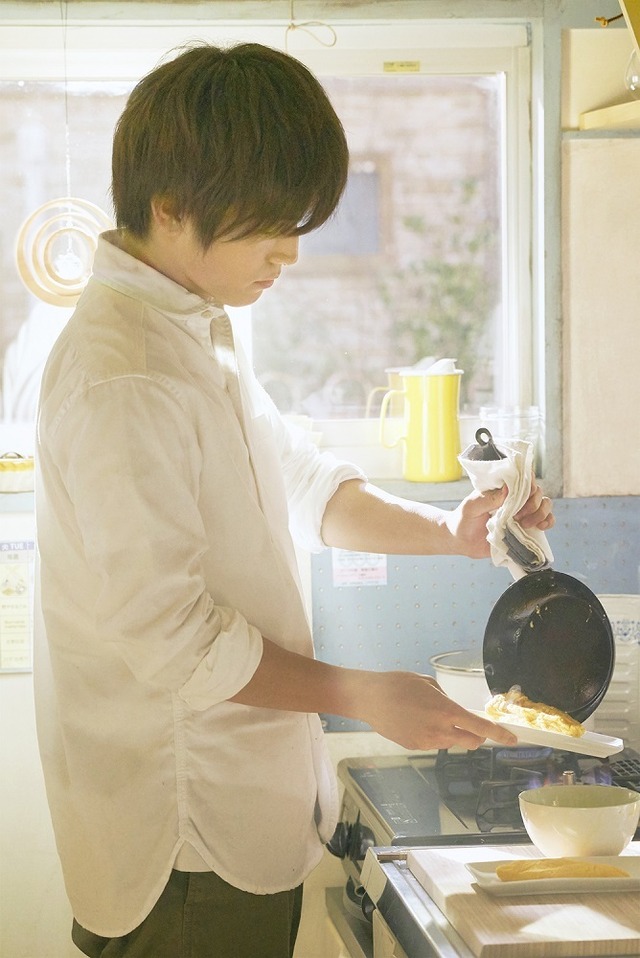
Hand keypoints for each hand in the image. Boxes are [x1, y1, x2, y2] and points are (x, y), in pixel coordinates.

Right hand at [362, 671, 516, 750]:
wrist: (368, 698)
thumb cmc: (397, 684)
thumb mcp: (427, 683)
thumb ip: (445, 699)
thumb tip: (453, 711)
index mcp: (445, 710)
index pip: (480, 727)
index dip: (499, 734)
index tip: (512, 739)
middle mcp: (439, 730)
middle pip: (471, 741)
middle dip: (476, 735)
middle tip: (469, 724)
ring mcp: (426, 742)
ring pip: (451, 742)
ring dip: (452, 733)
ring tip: (429, 715)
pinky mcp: (414, 747)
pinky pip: (433, 743)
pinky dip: (434, 735)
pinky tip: (417, 721)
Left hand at [445, 477, 554, 558]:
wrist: (461, 541)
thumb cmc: (464, 519)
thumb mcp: (471, 507)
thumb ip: (488, 499)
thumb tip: (508, 488)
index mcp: (503, 488)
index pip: (524, 477)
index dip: (529, 482)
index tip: (524, 494)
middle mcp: (516, 498)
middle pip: (538, 492)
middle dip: (533, 503)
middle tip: (518, 516)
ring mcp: (522, 512)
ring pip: (545, 505)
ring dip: (540, 513)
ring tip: (524, 524)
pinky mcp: (526, 527)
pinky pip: (546, 521)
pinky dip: (548, 522)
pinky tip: (540, 527)